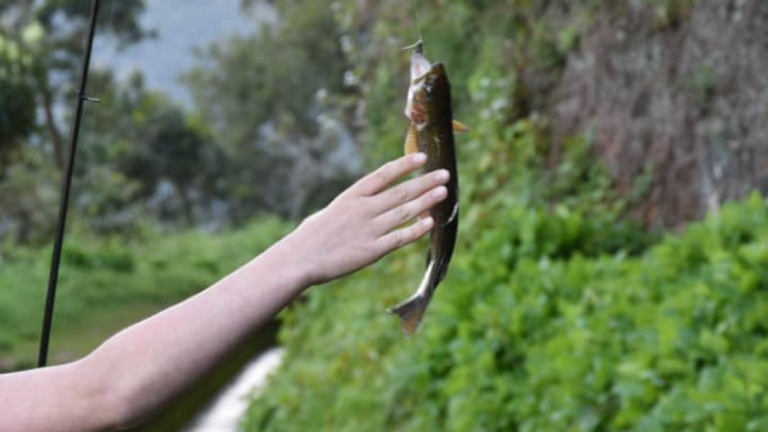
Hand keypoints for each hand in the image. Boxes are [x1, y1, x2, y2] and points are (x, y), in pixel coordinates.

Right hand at [287, 153, 449, 285]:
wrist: (300, 259)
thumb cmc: (311, 236)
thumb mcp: (331, 211)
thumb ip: (353, 205)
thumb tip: (368, 200)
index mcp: (351, 196)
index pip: (383, 175)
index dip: (404, 165)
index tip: (422, 157)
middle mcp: (363, 209)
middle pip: (400, 192)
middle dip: (425, 182)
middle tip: (444, 174)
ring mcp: (368, 229)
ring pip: (404, 212)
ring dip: (426, 201)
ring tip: (443, 192)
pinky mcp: (371, 250)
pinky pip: (399, 238)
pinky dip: (416, 230)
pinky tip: (430, 223)